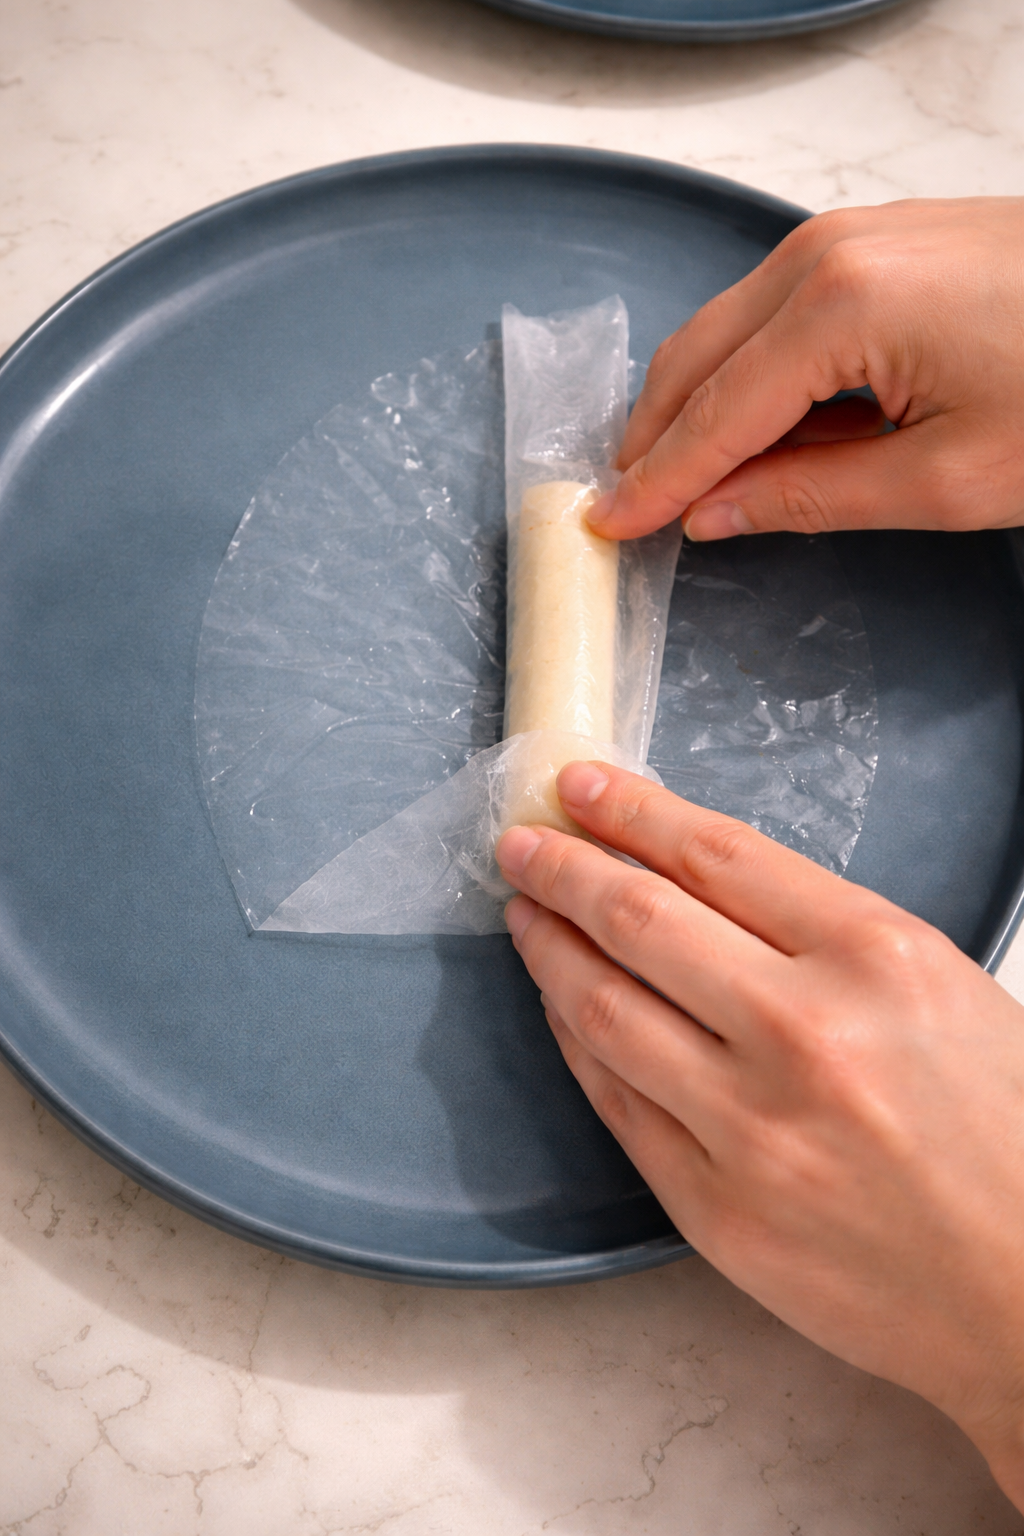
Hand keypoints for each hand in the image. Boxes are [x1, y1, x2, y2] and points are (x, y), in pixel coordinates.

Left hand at [496, 763, 1023, 1509]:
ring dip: (548, 948)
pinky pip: (614, 1101)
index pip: (717, 854)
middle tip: (522, 843)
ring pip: (605, 1009)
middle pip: (640, 919)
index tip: (581, 786)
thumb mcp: (943, 989)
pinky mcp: (712, 1209)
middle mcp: (803, 1034)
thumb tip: (696, 883)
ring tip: (525, 913)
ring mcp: (749, 1129)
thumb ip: (824, 935)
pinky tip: (560, 1007)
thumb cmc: (1008, 1135)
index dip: (633, 812)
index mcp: (876, 959)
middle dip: (564, 867)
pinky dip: (575, 1040)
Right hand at [587, 198, 1023, 540]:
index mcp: (839, 310)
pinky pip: (769, 308)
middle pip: (696, 360)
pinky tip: (748, 423)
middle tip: (624, 504)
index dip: (656, 483)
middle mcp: (824, 253)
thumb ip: (812, 497)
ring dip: (694, 403)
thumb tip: (716, 513)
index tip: (606, 526)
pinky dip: (742, 370)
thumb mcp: (947, 478)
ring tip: (676, 475)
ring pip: (724, 329)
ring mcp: (845, 235)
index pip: (715, 418)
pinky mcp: (869, 237)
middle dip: (652, 438)